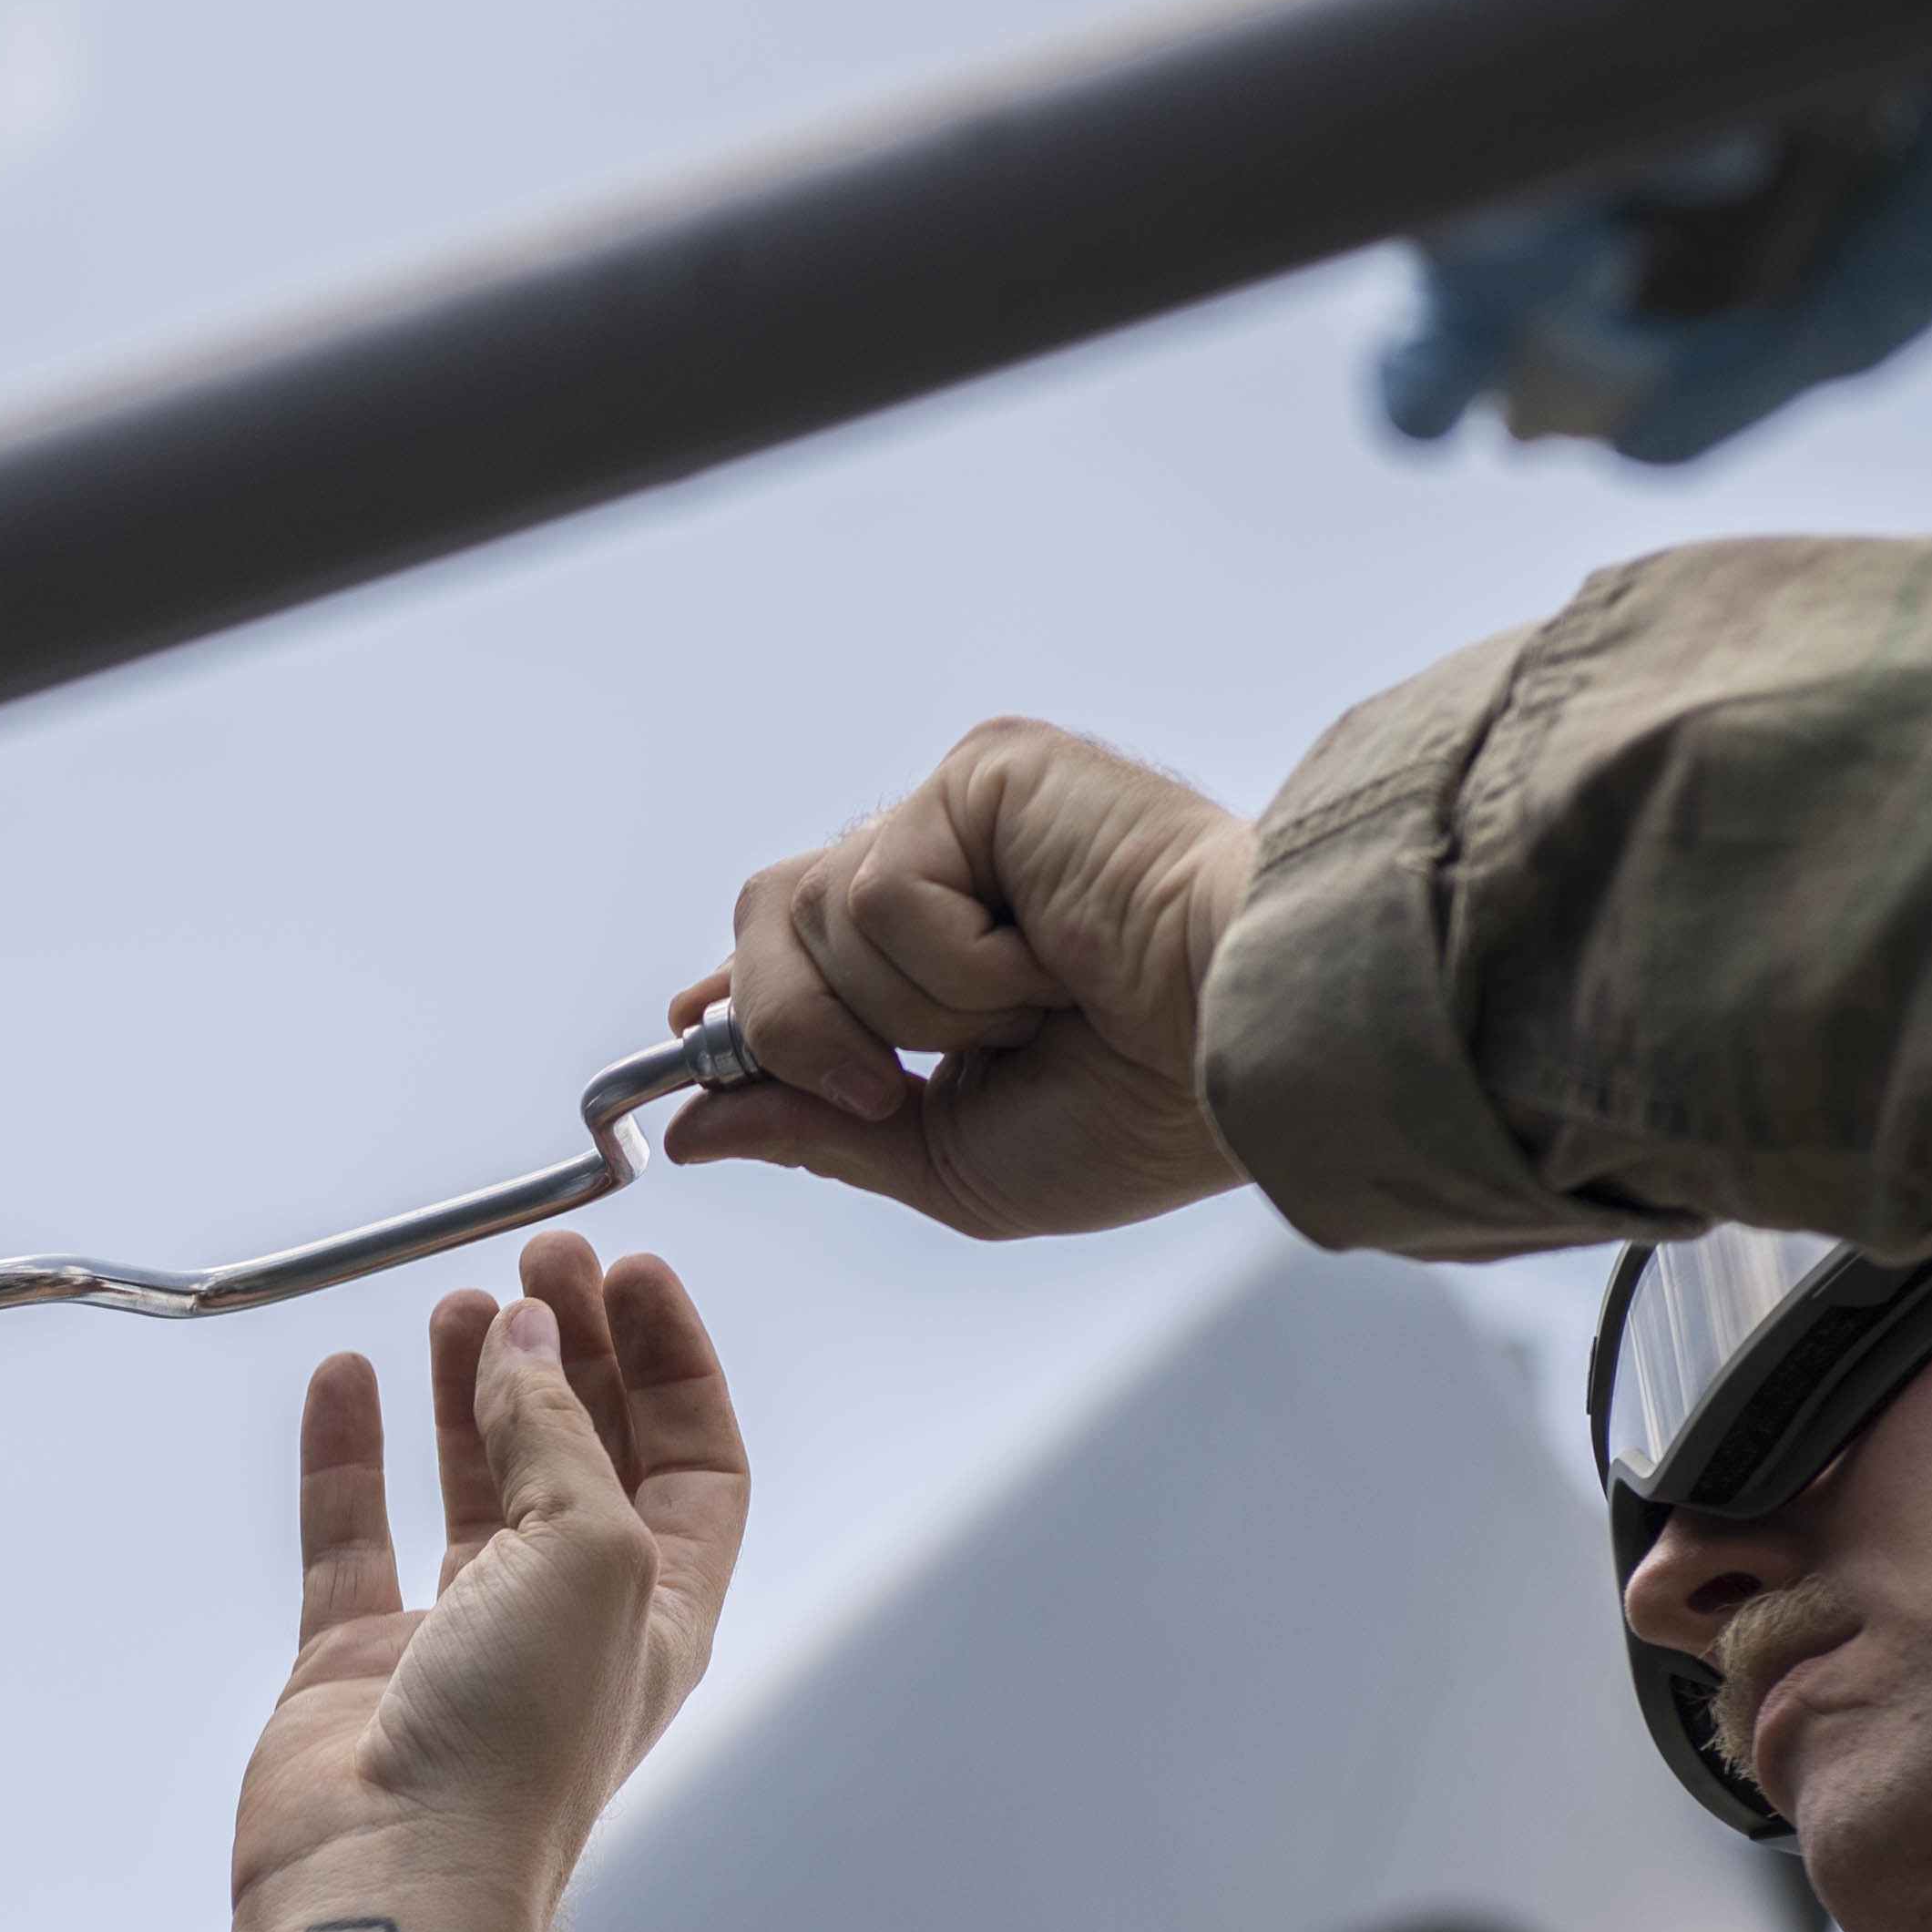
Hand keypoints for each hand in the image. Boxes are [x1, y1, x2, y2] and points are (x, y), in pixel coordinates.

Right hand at [226, 1233, 747, 1931]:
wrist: (394, 1874)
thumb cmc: (519, 1747)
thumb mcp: (588, 1551)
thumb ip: (552, 1432)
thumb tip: (525, 1337)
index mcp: (659, 1607)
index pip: (693, 1459)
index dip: (671, 1362)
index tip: (631, 1272)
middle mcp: (567, 1619)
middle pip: (582, 1455)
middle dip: (568, 1352)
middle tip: (538, 1261)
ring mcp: (460, 1639)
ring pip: (470, 1484)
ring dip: (466, 1390)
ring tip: (456, 1304)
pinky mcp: (359, 1659)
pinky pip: (352, 1533)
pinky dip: (348, 1453)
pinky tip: (347, 1380)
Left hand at [664, 718, 1253, 1241]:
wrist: (1243, 1056)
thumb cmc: (1143, 1114)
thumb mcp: (947, 1162)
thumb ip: (815, 1133)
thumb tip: (692, 1129)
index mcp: (940, 957)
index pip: (791, 948)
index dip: (733, 994)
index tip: (688, 1033)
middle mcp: (944, 871)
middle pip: (764, 919)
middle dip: (798, 1026)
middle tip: (890, 1079)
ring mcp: (962, 814)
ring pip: (810, 913)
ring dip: (909, 1005)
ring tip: (1028, 1005)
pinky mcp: (988, 770)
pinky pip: (880, 886)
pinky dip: (953, 959)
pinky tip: (1045, 956)